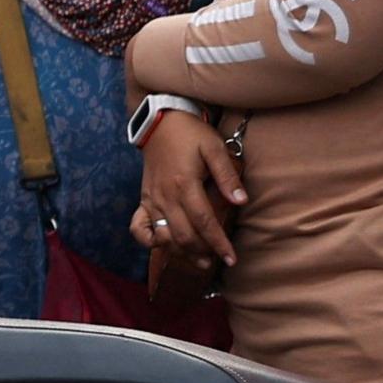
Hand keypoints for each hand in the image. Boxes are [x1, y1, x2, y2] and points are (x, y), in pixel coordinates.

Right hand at [135, 110, 244, 288]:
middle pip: (183, 235)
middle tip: (219, 260)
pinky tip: (164, 246)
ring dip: (181, 252)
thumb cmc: (191, 134)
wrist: (160, 122)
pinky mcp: (143, 199)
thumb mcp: (214, 148)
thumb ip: (228, 176)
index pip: (204, 222)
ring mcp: (151, 199)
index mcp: (184, 184)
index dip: (218, 243)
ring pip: (164, 236)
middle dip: (202, 252)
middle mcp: (165, 196)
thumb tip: (241, 201)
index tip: (231, 258)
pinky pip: (140, 228)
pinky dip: (150, 241)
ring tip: (200, 260)